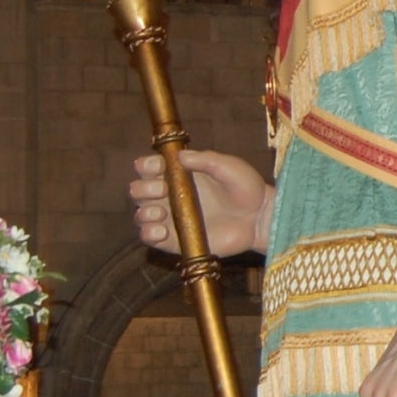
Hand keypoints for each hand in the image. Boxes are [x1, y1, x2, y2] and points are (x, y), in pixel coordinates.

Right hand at [130, 150, 272, 256]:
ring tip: (161, 213)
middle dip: (142, 189)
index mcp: (178, 174)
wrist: (259, 218)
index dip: (146, 165)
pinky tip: (162, 231)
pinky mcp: (176, 240)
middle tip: (162, 190)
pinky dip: (149, 234)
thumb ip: (206, 159)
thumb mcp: (229, 167)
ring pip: (140, 216)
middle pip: (137, 191)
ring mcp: (171, 219)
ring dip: (144, 213)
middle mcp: (170, 196)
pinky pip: (150, 238)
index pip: (148, 167)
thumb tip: (179, 156)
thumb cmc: (246, 188)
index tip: (158, 167)